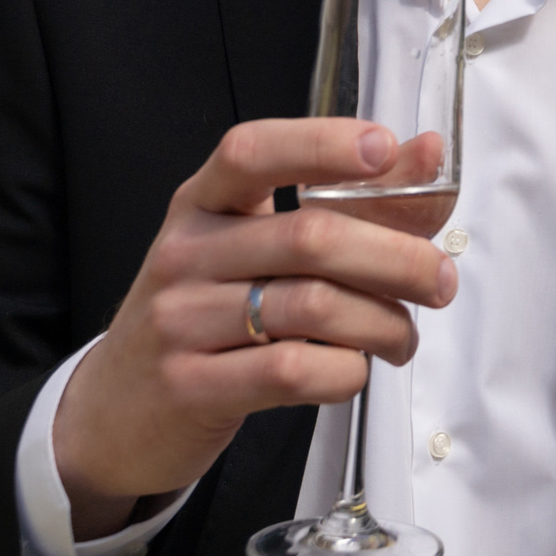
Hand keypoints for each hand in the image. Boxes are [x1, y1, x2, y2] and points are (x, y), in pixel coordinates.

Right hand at [53, 119, 457, 537]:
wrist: (115, 412)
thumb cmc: (207, 313)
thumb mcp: (257, 245)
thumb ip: (352, 201)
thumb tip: (428, 151)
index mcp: (202, 203)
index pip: (253, 151)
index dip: (322, 144)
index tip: (385, 149)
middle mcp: (185, 252)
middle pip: (311, 237)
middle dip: (400, 258)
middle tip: (440, 280)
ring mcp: (179, 320)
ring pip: (314, 306)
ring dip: (384, 323)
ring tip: (402, 336)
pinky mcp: (190, 386)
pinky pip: (293, 370)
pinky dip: (346, 370)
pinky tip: (354, 368)